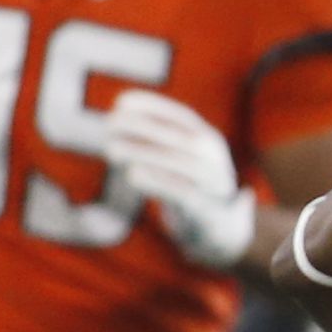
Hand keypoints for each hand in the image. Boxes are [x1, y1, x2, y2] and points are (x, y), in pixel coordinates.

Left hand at [104, 89, 255, 271]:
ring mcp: (213, 184)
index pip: (181, 116)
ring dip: (142, 152)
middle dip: (142, 126)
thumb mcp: (180, 159)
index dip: (153, 106)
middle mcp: (215, 158)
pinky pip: (181, 193)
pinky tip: (131, 175)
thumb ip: (155, 142)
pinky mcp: (206, 210)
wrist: (222, 230)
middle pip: (178, 137)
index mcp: (209, 140)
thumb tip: (113, 120)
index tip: (120, 102)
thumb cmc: (190, 187)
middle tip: (109, 123)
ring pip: (177, 163)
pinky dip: (156, 181)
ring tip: (111, 149)